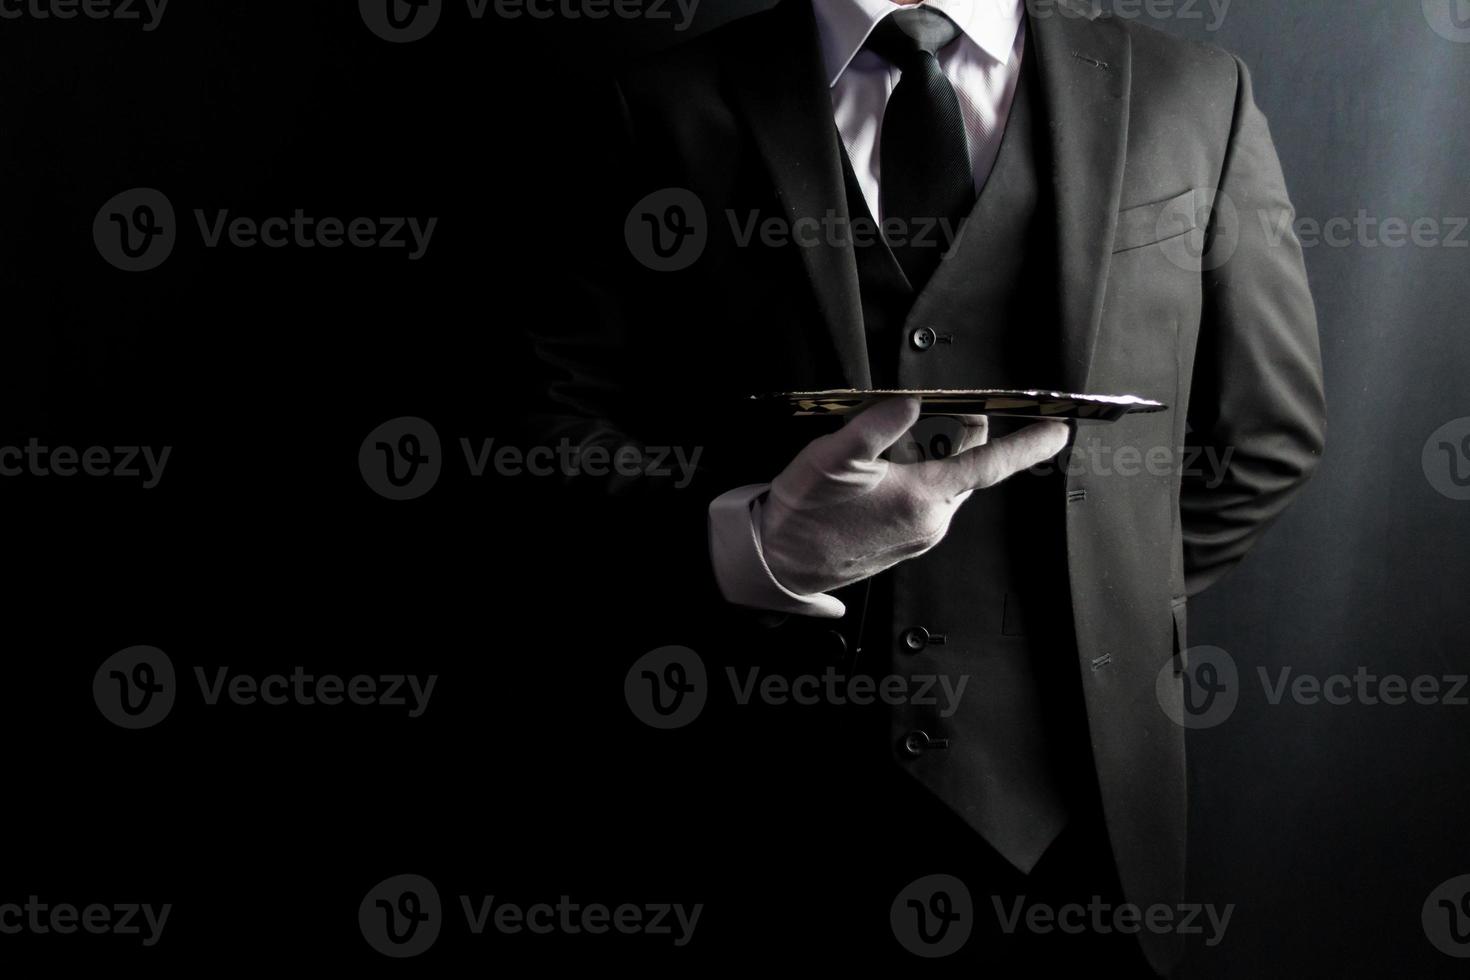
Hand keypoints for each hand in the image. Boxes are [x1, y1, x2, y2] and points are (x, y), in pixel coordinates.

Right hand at [758, 397, 1069, 595]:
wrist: (779, 562)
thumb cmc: (805, 513)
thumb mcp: (834, 457)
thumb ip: (874, 426)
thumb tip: (909, 401)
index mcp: (922, 499)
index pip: (988, 465)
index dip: (1027, 445)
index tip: (1058, 430)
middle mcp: (931, 522)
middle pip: (965, 468)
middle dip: (954, 438)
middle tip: (927, 417)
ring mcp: (919, 536)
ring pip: (943, 484)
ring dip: (926, 458)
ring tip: (884, 453)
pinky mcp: (904, 544)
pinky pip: (925, 502)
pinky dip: (913, 479)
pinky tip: (878, 476)